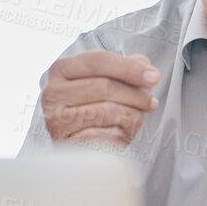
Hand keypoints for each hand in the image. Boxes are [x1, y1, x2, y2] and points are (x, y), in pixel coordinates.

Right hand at [40, 51, 159, 146]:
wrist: (78, 145)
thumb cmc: (92, 108)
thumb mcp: (107, 82)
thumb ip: (124, 69)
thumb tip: (143, 64)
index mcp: (61, 69)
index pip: (97, 61)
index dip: (129, 68)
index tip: (153, 77)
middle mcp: (52, 92)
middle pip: (104, 86)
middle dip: (135, 94)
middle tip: (151, 102)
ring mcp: (56, 119)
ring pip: (106, 111)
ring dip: (131, 115)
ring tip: (138, 117)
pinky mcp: (65, 143)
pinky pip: (103, 136)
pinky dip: (120, 134)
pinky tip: (122, 132)